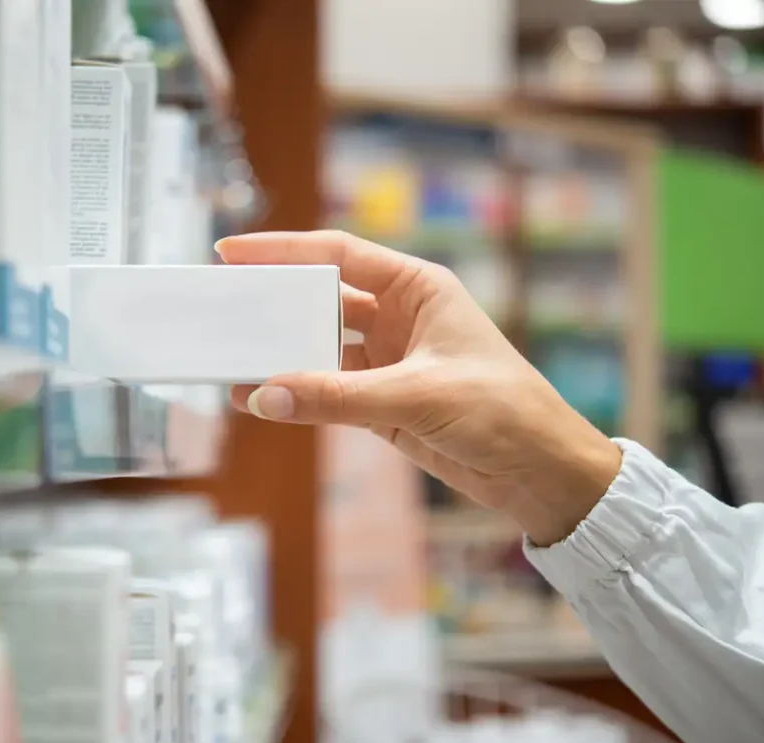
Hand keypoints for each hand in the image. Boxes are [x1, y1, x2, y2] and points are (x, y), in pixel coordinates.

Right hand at [217, 231, 621, 545]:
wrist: (541, 470)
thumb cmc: (504, 411)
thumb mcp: (420, 395)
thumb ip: (339, 397)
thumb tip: (267, 396)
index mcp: (418, 288)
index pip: (338, 256)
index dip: (283, 251)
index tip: (232, 253)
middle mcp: (399, 317)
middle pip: (321, 299)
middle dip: (273, 304)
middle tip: (222, 307)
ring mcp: (389, 360)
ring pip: (319, 348)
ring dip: (280, 355)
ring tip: (231, 358)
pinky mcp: (383, 402)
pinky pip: (326, 391)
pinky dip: (295, 394)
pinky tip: (261, 398)